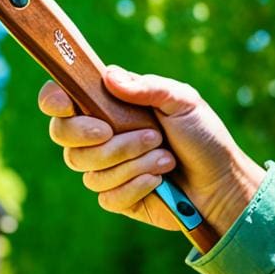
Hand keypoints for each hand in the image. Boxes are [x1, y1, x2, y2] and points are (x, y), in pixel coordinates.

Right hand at [38, 66, 265, 235]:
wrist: (221, 182)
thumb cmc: (201, 134)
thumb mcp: (182, 100)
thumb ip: (146, 87)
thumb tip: (110, 77)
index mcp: (107, 104)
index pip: (61, 99)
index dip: (53, 100)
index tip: (67, 104)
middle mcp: (99, 134)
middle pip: (63, 135)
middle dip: (98, 137)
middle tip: (136, 133)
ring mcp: (104, 167)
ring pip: (87, 167)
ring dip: (131, 160)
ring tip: (164, 155)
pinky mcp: (115, 196)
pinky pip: (106, 194)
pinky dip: (136, 185)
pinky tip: (158, 179)